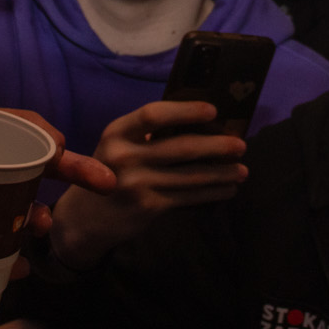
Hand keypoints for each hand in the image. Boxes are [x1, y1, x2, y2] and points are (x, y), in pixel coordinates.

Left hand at [0, 104, 113, 246]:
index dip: (42, 134)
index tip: (65, 149)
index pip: (7, 125)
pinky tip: (17, 272)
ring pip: (7, 207)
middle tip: (103, 185)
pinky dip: (1, 257)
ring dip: (35, 216)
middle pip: (22, 166)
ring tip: (47, 232)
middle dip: (67, 172)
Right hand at [48, 100, 246, 267]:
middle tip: (241, 145)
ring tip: (243, 170)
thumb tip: (202, 124)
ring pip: (191, 176)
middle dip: (217, 146)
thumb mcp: (118, 146)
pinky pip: (189, 197)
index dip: (186, 111)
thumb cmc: (111, 172)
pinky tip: (228, 189)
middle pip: (181, 147)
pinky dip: (213, 193)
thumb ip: (148, 135)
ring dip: (222, 173)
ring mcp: (136, 184)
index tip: (214, 110)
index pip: (153, 114)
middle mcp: (124, 156)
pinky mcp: (148, 206)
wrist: (86, 218)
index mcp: (117, 133)